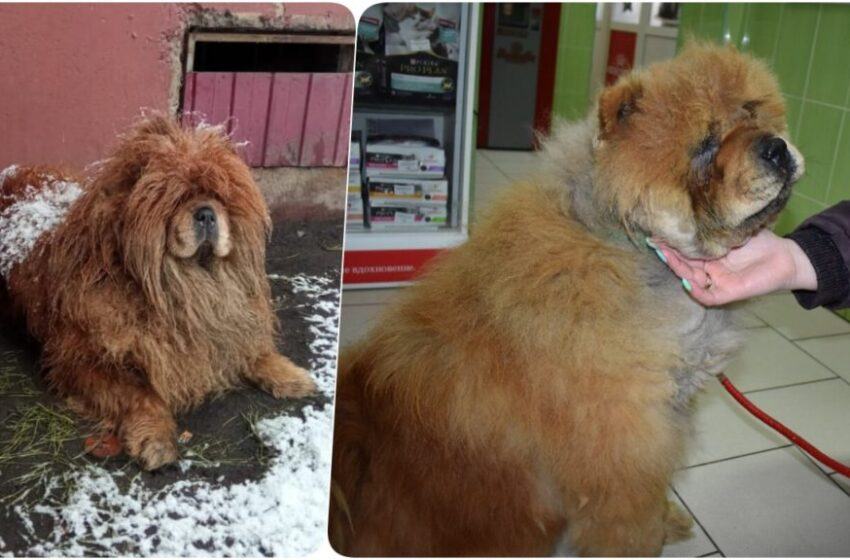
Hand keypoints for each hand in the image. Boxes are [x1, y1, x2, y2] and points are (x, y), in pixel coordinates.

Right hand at [652, 229, 816, 305]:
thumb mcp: (735, 230)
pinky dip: (696, 291)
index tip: (658, 233)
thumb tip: (695, 213)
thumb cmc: (762, 242)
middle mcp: (709, 269)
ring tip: (666, 255)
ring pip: (690, 279)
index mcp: (709, 255)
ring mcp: (717, 282)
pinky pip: (707, 296)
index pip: (685, 251)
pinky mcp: (728, 293)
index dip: (671, 244)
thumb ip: (716, 227)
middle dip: (669, 253)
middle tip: (656, 242)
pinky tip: (687, 281)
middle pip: (683, 264)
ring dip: (677, 268)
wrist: (786, 257)